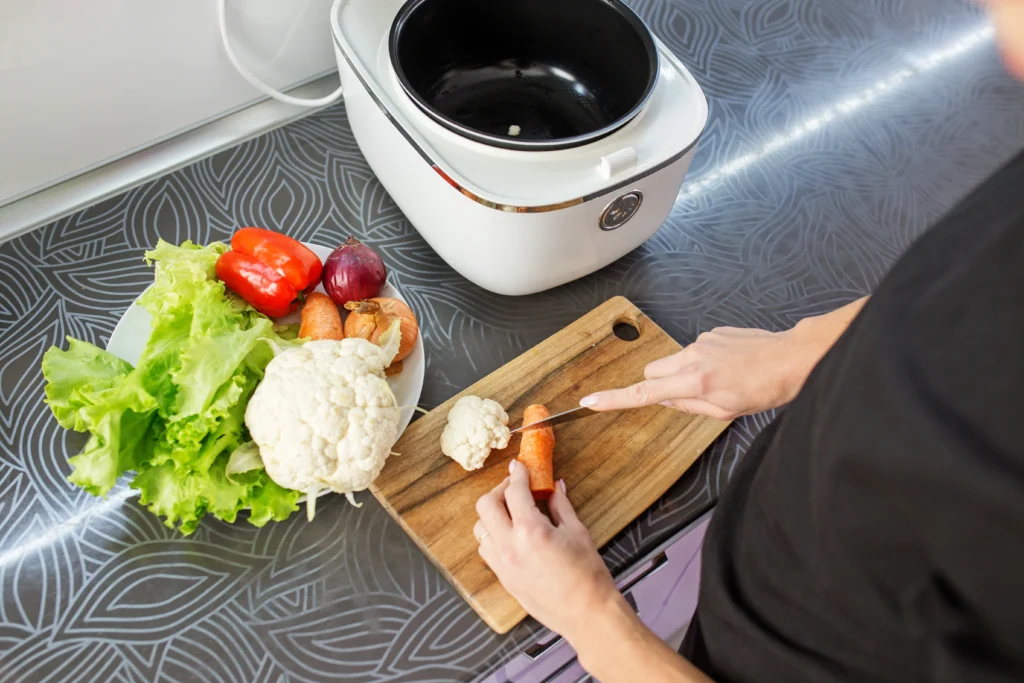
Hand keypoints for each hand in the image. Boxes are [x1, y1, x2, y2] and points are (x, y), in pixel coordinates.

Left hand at [475, 461, 715, 682]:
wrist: (586, 615)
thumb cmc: (588, 575)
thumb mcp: (578, 532)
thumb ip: (561, 505)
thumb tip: (555, 485)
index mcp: (530, 531)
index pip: (514, 491)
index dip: (517, 474)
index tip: (520, 466)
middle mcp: (509, 546)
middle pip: (486, 505)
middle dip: (499, 490)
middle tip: (515, 487)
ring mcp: (502, 564)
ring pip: (480, 528)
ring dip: (492, 514)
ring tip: (512, 511)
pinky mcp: (503, 578)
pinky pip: (486, 549)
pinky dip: (493, 535)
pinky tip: (510, 534)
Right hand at [580, 326, 814, 419]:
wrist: (793, 359)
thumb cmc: (765, 389)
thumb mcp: (725, 412)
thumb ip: (688, 406)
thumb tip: (665, 399)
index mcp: (695, 381)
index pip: (645, 392)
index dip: (616, 399)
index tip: (591, 401)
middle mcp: (693, 356)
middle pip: (652, 370)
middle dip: (659, 384)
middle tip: (690, 396)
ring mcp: (703, 340)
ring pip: (673, 361)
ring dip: (683, 373)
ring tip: (720, 381)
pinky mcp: (713, 332)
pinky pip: (694, 350)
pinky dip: (701, 361)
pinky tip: (728, 367)